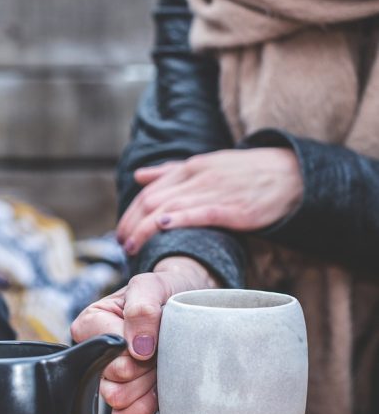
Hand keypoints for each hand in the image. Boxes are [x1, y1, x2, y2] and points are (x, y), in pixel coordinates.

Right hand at [70, 256, 217, 413]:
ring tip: (160, 368)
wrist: (188, 304)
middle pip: (112, 378)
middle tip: (160, 352)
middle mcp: (95, 353)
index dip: (134, 349)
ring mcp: (110, 377)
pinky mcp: (127, 397)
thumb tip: (138, 349)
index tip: (152, 338)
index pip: (106, 350)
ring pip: (117, 399)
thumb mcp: (152, 286)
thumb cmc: (164, 291)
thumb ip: (141, 309)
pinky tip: (158, 394)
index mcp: (91, 323)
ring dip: (145, 387)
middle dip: (143, 369)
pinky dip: (145, 408)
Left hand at [117, 148, 303, 253]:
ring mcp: (214, 191)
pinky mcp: (232, 207)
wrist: (292, 175)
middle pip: (151, 200)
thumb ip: (171, 171)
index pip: (148, 191)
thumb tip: (139, 176)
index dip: (130, 213)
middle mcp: (198, 177)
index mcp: (190, 167)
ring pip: (168, 207)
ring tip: (132, 248)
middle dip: (131, 224)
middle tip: (122, 245)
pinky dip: (178, 218)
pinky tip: (161, 228)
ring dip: (144, 229)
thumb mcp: (207, 165)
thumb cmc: (247, 173)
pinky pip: (199, 212)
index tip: (121, 232)